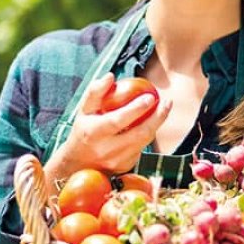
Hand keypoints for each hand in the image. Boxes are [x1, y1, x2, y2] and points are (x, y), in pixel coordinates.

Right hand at [45, 73, 171, 185]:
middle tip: (166, 101)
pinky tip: (153, 122)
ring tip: (164, 108)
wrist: (77, 164)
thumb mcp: (84, 111)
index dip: (136, 109)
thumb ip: (95, 92)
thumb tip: (111, 76)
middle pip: (139, 134)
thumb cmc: (83, 130)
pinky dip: (148, 134)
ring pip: (144, 142)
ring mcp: (117, 161)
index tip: (150, 96)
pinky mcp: (125, 167)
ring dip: (157, 124)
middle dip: (157, 117)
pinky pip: (141, 148)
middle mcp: (106, 150)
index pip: (118, 120)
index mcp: (93, 133)